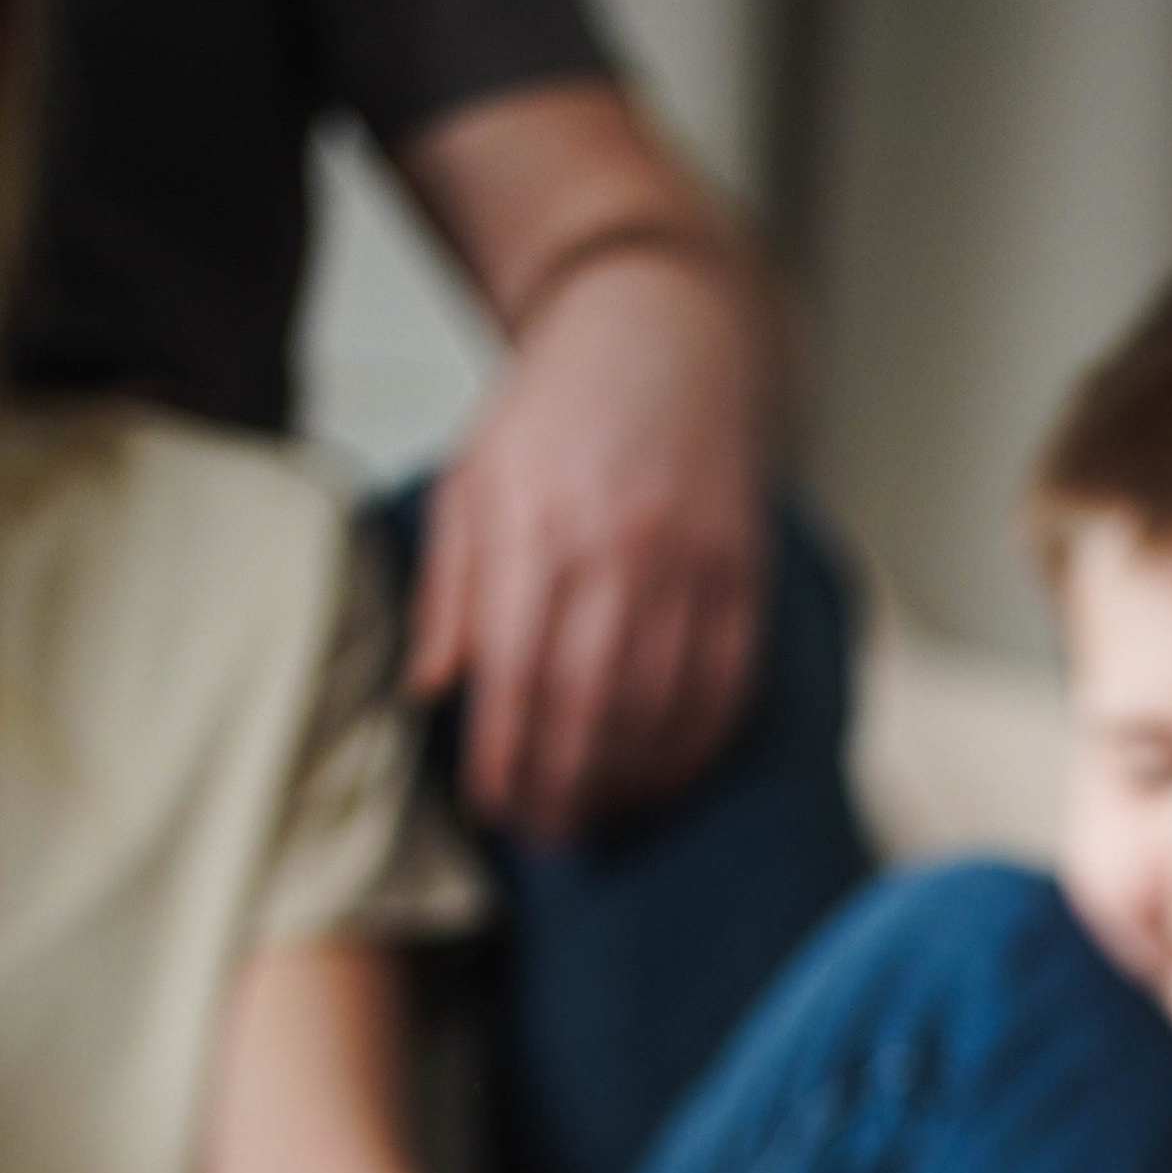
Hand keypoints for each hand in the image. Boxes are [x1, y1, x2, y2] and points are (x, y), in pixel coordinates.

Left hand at [410, 249, 767, 842]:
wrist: (660, 334)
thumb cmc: (554, 414)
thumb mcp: (472, 480)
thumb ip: (450, 588)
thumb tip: (431, 691)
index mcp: (535, 526)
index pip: (514, 675)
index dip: (505, 760)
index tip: (494, 811)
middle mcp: (617, 550)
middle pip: (588, 708)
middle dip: (564, 789)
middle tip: (547, 838)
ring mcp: (689, 565)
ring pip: (660, 709)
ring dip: (627, 783)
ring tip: (598, 819)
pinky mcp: (741, 575)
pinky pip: (725, 687)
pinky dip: (694, 748)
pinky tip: (663, 779)